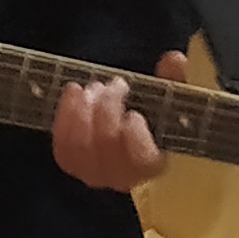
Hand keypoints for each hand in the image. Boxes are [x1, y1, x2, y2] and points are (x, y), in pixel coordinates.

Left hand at [53, 50, 186, 192]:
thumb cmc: (153, 116)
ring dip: (85, 111)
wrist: (126, 132)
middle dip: (108, 110)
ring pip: (81, 147)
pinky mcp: (72, 164)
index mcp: (154, 164)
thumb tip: (174, 60)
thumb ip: (175, 80)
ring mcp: (94, 173)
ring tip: (95, 88)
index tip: (134, 114)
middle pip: (108, 147)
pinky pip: (63, 145)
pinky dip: (66, 115)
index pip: (143, 161)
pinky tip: (75, 91)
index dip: (136, 139)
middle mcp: (124, 177)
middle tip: (116, 85)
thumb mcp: (170, 97)